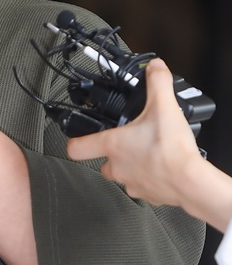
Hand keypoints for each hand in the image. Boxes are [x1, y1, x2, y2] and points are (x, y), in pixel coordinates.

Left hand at [66, 58, 231, 231]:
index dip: (74, 142)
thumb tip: (155, 68)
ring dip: (131, 166)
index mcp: (113, 145)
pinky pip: (142, 186)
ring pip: (123, 175)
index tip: (75, 139)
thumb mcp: (164, 107)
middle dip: (112, 154)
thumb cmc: (171, 150)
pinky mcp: (148, 195)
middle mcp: (117, 167)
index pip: (77, 148)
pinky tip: (163, 167)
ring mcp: (131, 184)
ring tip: (149, 153)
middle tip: (127, 142)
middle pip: (103, 162)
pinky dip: (150, 178)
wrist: (191, 182)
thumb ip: (157, 83)